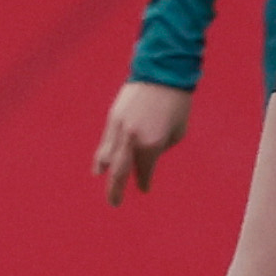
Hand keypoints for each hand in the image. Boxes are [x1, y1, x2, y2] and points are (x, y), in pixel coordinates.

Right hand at [93, 79, 192, 205]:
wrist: (162, 72)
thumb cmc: (176, 104)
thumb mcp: (176, 132)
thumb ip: (159, 147)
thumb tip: (146, 155)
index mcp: (151, 144)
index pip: (144, 171)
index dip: (144, 182)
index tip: (144, 189)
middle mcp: (132, 139)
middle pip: (119, 171)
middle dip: (116, 189)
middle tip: (114, 203)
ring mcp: (119, 128)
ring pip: (107, 157)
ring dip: (106, 173)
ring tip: (105, 185)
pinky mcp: (113, 117)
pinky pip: (106, 142)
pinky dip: (102, 156)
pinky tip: (100, 166)